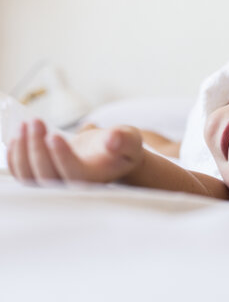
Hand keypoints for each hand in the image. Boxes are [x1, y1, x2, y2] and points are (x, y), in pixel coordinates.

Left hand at [7, 119, 143, 184]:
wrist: (111, 156)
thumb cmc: (121, 148)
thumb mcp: (130, 140)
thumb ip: (124, 139)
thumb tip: (113, 139)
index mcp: (96, 181)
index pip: (74, 176)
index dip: (61, 158)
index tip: (54, 135)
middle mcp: (73, 188)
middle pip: (46, 178)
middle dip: (36, 149)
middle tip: (35, 122)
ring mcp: (55, 186)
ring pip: (29, 178)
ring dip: (22, 151)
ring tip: (25, 125)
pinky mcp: (42, 179)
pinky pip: (21, 175)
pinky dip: (14, 157)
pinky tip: (17, 137)